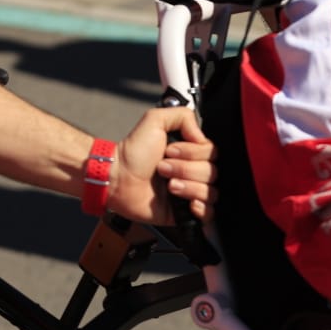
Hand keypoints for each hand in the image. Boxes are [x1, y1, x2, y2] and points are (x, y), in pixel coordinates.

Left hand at [110, 107, 216, 224]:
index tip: (170, 151)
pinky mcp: (185, 212)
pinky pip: (209, 213)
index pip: (211, 152)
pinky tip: (188, 203)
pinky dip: (202, 208)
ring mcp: (189, 191)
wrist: (118, 179)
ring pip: (211, 192)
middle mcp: (192, 170)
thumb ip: (183, 116)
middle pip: (212, 172)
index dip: (192, 152)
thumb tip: (202, 136)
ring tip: (168, 186)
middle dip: (185, 169)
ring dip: (189, 187)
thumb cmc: (133, 152)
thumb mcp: (155, 120)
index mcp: (189, 151)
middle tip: (162, 168)